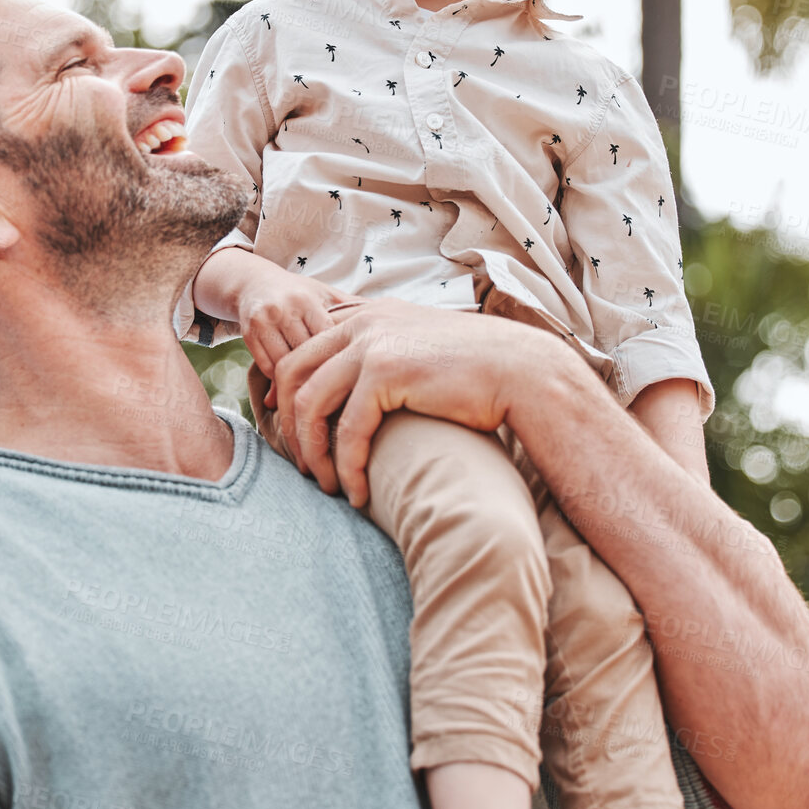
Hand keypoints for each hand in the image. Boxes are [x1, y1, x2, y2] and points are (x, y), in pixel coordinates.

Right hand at [234, 262, 360, 392]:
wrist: (254, 282)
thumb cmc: (298, 292)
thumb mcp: (325, 293)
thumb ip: (353, 306)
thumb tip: (393, 316)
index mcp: (308, 300)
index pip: (326, 336)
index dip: (339, 357)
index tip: (353, 374)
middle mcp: (284, 309)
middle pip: (306, 353)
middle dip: (321, 373)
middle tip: (337, 392)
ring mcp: (264, 322)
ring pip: (285, 363)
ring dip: (300, 380)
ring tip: (316, 393)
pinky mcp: (248, 333)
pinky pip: (268, 367)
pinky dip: (281, 379)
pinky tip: (294, 385)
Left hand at [269, 299, 565, 507]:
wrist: (524, 373)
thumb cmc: (476, 373)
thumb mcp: (418, 354)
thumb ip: (383, 360)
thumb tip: (356, 395)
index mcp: (366, 315)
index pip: (301, 350)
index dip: (284, 393)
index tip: (288, 431)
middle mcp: (363, 322)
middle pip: (292, 373)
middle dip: (288, 426)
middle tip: (304, 467)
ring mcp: (372, 342)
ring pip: (310, 403)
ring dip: (312, 451)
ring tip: (327, 486)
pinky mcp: (387, 370)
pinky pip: (348, 428)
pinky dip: (347, 466)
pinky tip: (358, 493)